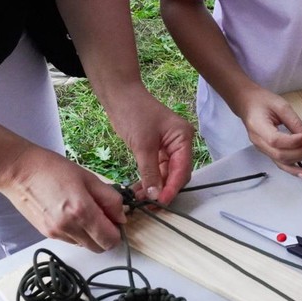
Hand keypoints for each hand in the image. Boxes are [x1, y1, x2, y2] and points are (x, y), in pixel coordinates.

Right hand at [3, 146, 126, 251]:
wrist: (18, 171)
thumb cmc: (53, 168)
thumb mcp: (89, 178)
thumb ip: (110, 199)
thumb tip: (122, 218)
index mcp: (83, 211)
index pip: (111, 239)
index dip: (117, 230)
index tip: (113, 217)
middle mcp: (70, 227)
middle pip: (99, 247)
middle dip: (105, 235)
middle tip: (101, 214)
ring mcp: (56, 233)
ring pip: (85, 245)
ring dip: (91, 234)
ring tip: (83, 211)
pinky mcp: (46, 234)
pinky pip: (71, 241)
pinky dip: (77, 232)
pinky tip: (69, 214)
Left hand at [103, 85, 193, 204]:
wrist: (118, 95)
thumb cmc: (134, 113)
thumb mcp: (142, 145)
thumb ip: (150, 172)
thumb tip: (155, 196)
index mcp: (183, 138)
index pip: (182, 169)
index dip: (173, 188)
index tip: (161, 202)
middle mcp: (180, 144)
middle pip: (177, 174)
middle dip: (164, 190)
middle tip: (151, 205)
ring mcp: (169, 147)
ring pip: (165, 174)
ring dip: (154, 187)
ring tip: (140, 200)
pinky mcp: (156, 150)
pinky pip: (156, 169)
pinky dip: (148, 179)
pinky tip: (138, 190)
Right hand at [237, 87, 301, 176]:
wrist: (247, 104)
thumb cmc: (262, 101)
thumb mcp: (281, 106)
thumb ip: (295, 122)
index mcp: (257, 126)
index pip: (276, 140)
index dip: (294, 142)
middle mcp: (258, 142)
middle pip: (280, 154)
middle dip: (301, 151)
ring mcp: (262, 149)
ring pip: (281, 161)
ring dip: (300, 159)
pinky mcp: (267, 151)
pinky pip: (280, 163)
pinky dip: (292, 169)